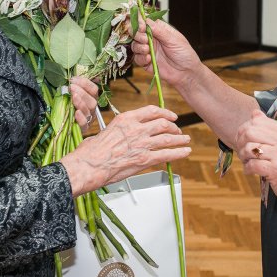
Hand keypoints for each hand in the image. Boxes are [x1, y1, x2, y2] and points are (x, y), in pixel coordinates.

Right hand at [60, 105, 191, 196]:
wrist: (89, 165)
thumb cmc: (92, 151)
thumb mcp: (106, 130)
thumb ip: (120, 129)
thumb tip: (123, 133)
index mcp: (126, 119)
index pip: (151, 111)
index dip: (165, 112)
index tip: (170, 115)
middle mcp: (137, 129)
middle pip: (163, 124)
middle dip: (173, 127)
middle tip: (177, 130)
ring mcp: (142, 144)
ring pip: (168, 138)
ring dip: (180, 139)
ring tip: (186, 140)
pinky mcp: (144, 160)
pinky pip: (167, 155)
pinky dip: (179, 153)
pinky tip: (185, 152)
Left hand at [69, 76, 98, 130]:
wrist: (63, 125)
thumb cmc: (67, 107)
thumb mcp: (70, 95)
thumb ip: (73, 86)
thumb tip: (73, 75)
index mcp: (91, 99)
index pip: (93, 89)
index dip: (85, 83)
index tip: (73, 79)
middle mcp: (92, 109)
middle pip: (92, 100)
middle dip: (82, 92)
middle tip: (71, 87)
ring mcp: (88, 119)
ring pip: (89, 110)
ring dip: (81, 102)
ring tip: (73, 96)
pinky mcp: (83, 129)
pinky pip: (85, 124)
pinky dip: (81, 118)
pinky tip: (76, 113)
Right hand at [132, 19, 202, 87]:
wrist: (186, 72)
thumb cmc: (184, 54)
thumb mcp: (174, 40)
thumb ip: (159, 31)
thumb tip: (146, 21)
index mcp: (159, 30)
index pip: (145, 22)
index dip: (140, 23)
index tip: (141, 27)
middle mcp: (152, 39)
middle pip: (137, 33)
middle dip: (138, 35)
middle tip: (145, 39)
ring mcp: (148, 50)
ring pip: (135, 45)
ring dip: (139, 47)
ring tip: (147, 50)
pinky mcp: (146, 62)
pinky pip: (137, 58)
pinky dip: (141, 58)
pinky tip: (149, 59)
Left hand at [236, 109, 276, 210]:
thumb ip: (272, 129)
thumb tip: (254, 113)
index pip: (257, 121)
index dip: (245, 130)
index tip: (244, 140)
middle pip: (250, 132)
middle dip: (241, 142)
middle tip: (243, 152)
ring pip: (249, 148)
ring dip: (243, 156)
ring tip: (248, 162)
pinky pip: (252, 164)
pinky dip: (247, 168)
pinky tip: (250, 171)